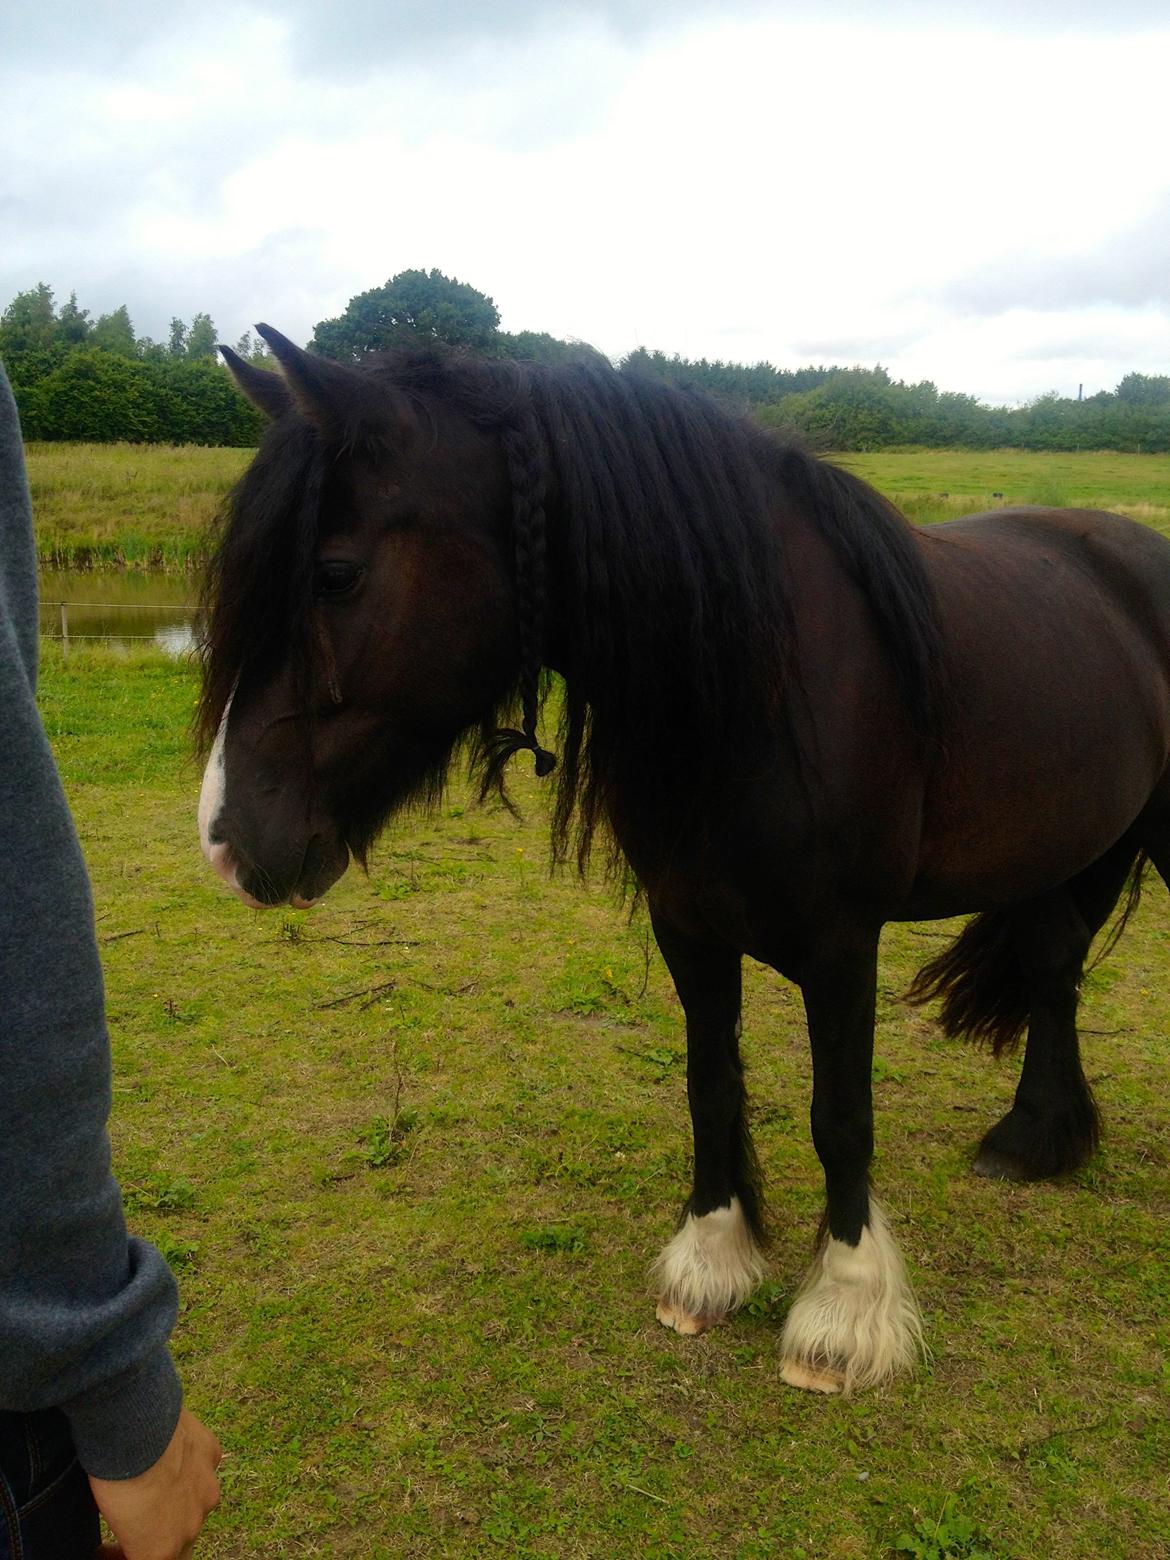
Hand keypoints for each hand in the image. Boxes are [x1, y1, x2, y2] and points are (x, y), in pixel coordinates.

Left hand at [89, 1407, 221, 1559]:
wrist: (134, 1427)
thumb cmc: (112, 1476)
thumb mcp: (111, 1519)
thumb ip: (131, 1536)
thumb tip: (131, 1530)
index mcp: (160, 1550)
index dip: (134, 1551)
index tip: (122, 1545)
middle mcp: (190, 1527)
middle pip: (180, 1539)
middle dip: (160, 1531)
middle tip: (137, 1514)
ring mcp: (206, 1489)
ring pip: (196, 1503)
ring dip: (180, 1498)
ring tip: (154, 1478)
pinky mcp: (212, 1454)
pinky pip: (204, 1467)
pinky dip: (191, 1464)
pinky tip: (171, 1453)